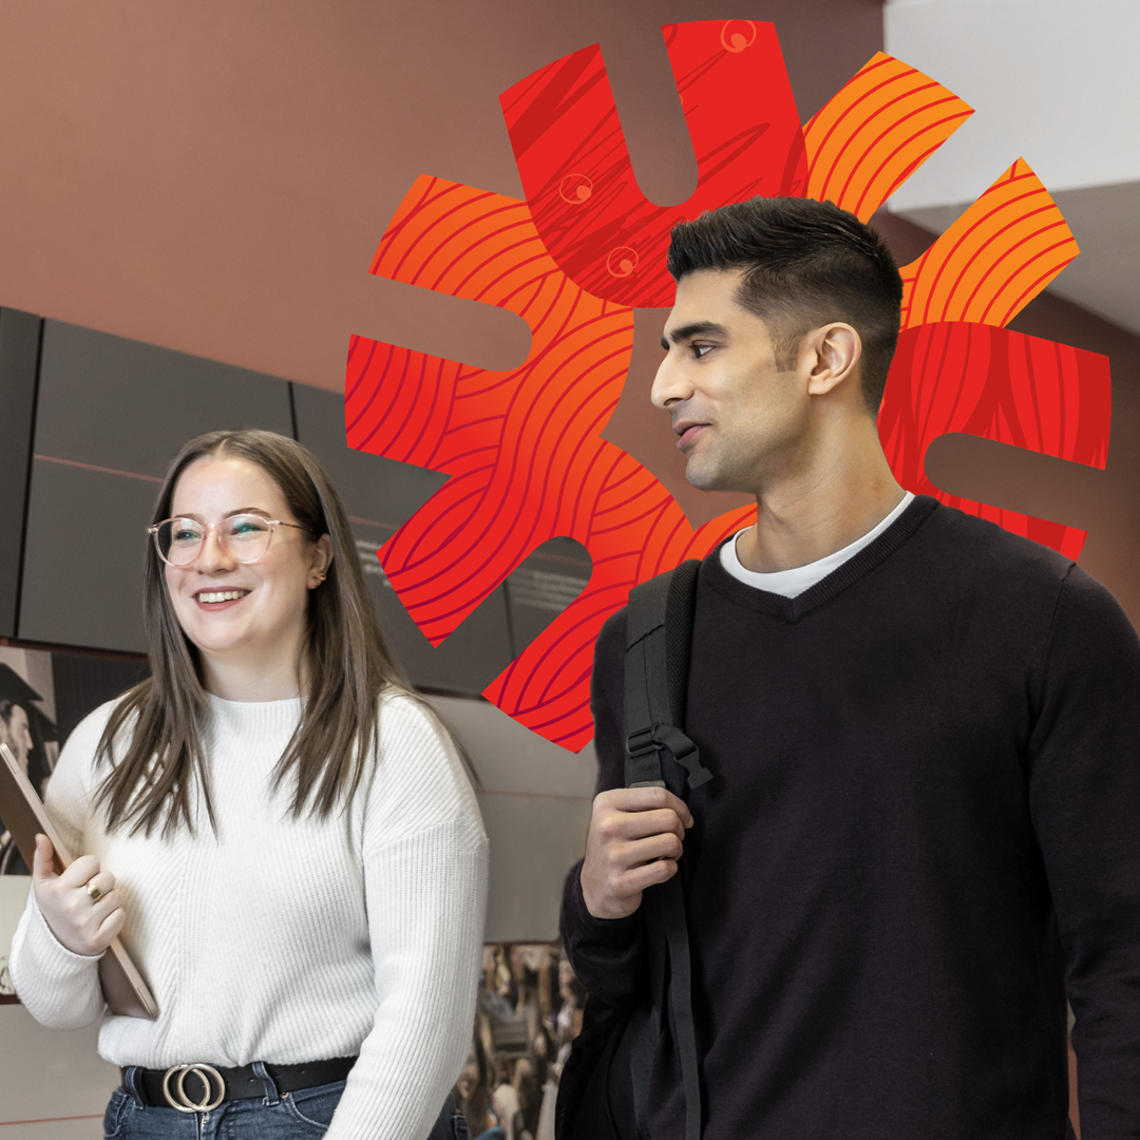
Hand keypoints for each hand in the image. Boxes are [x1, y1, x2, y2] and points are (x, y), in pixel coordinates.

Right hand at [32, 833, 124, 955]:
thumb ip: (43, 858)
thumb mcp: (43, 884)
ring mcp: (85, 924)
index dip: (88, 870)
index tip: (79, 881)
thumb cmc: (54, 908)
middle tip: (87, 896)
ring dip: (108, 900)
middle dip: (101, 884)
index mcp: (58, 889)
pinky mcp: (98, 939)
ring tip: (93, 909)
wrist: (56, 945)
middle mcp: (71, 906)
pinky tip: (100, 921)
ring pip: (116, 895)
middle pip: (108, 877)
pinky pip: (121, 915)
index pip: (92, 861)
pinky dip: (114, 917)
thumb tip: (41, 836)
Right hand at [580, 787, 692, 919]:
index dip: (680, 807)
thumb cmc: (613, 846)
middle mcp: (607, 826)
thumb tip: (682, 812)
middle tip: (672, 838)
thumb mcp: (617, 815)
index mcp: (606, 803)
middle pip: (669, 818)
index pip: (657, 795)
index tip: (684, 817)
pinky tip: (658, 868)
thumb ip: (644, 805)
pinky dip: (670, 869)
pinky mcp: (621, 881)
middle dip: (679, 830)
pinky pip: (664, 869)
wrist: (595, 886)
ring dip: (676, 850)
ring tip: (665, 854)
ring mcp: (613, 855)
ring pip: (670, 842)